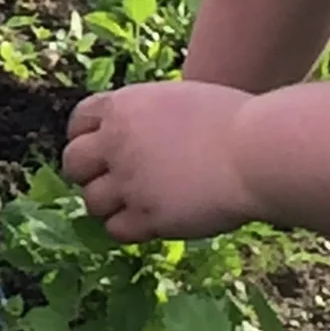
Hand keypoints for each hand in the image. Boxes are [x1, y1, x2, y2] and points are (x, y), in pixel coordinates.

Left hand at [63, 81, 260, 241]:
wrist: (254, 152)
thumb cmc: (233, 121)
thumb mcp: (178, 101)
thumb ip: (147, 118)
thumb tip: (137, 137)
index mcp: (123, 107)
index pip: (79, 122)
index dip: (84, 138)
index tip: (97, 150)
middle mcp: (117, 143)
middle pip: (74, 163)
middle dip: (87, 174)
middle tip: (108, 182)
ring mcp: (129, 181)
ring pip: (92, 201)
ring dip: (108, 204)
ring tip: (132, 204)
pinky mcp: (146, 216)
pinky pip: (116, 229)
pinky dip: (127, 228)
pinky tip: (148, 221)